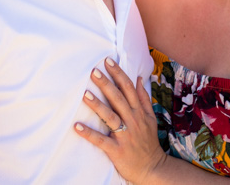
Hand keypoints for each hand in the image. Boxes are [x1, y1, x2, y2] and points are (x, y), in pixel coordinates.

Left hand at [74, 57, 166, 184]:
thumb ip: (144, 98)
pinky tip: (77, 127)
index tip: (108, 61)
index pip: (128, 88)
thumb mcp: (150, 118)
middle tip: (94, 71)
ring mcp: (125, 135)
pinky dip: (89, 134)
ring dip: (97, 106)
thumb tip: (139, 78)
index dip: (118, 74)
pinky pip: (101, 141)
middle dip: (106, 84)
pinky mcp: (117, 150)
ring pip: (110, 117)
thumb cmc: (148, 141)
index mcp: (139, 112)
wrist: (152, 168)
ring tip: (85, 95)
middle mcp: (133, 120)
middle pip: (119, 99)